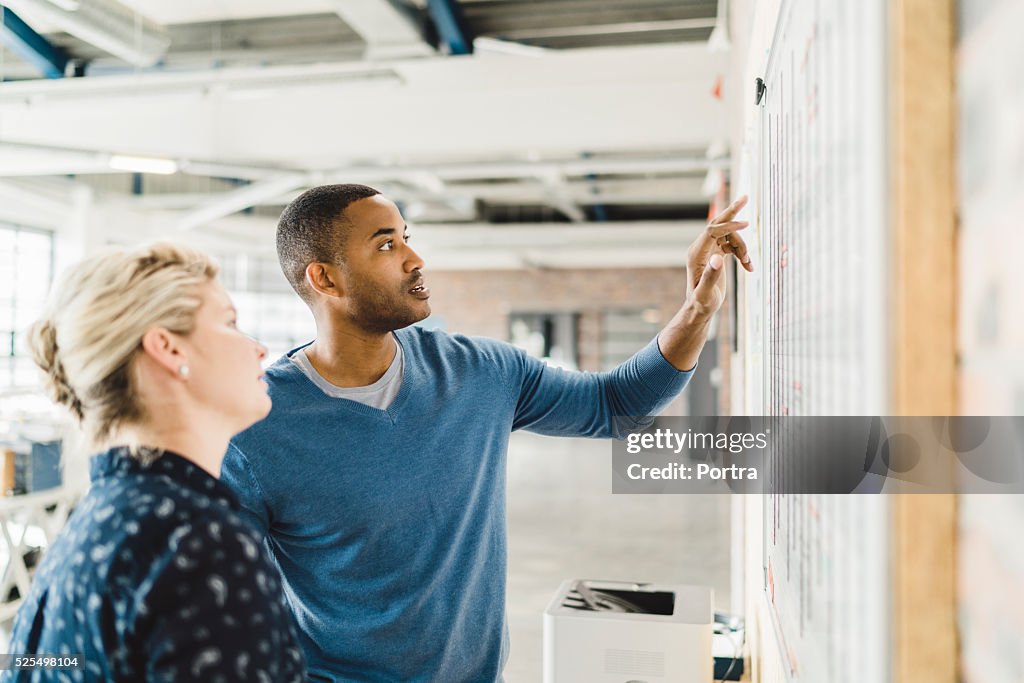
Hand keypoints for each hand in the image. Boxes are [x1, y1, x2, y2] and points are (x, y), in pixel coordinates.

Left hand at [685, 196, 751, 315]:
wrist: (700, 309)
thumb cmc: (701, 303)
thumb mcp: (705, 293)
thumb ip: (711, 276)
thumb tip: (718, 258)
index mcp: (696, 254)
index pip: (712, 231)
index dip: (729, 226)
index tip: (748, 224)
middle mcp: (700, 248)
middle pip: (717, 224)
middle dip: (733, 212)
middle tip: (746, 196)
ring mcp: (708, 250)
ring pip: (730, 237)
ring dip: (743, 247)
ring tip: (749, 264)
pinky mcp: (716, 254)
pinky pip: (732, 245)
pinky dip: (742, 253)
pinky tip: (749, 266)